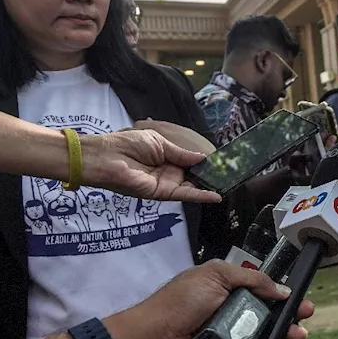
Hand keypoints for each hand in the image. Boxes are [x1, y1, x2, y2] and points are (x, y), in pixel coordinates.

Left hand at [82, 125, 220, 203]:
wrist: (107, 158)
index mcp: (166, 156)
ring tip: (229, 184)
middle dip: (210, 176)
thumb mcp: (160, 143)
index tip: (221, 163)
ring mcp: (165, 184)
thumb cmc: (128, 145)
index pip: (189, 161)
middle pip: (193, 176)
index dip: (204, 163)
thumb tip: (203, 158)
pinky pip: (184, 195)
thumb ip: (182, 154)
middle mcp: (167, 172)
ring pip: (192, 187)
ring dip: (209, 186)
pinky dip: (200, 196)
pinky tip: (216, 195)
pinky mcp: (162, 194)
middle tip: (230, 174)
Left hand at [107, 260, 314, 338]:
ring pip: (264, 332)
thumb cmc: (181, 302)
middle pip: (266, 310)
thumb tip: (281, 290)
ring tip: (300, 334)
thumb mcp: (215, 275)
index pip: (257, 287)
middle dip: (288, 312)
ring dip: (285, 332)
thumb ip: (252, 279)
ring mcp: (229, 333)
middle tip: (307, 314)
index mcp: (223, 286)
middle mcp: (228, 309)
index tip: (297, 294)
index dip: (278, 290)